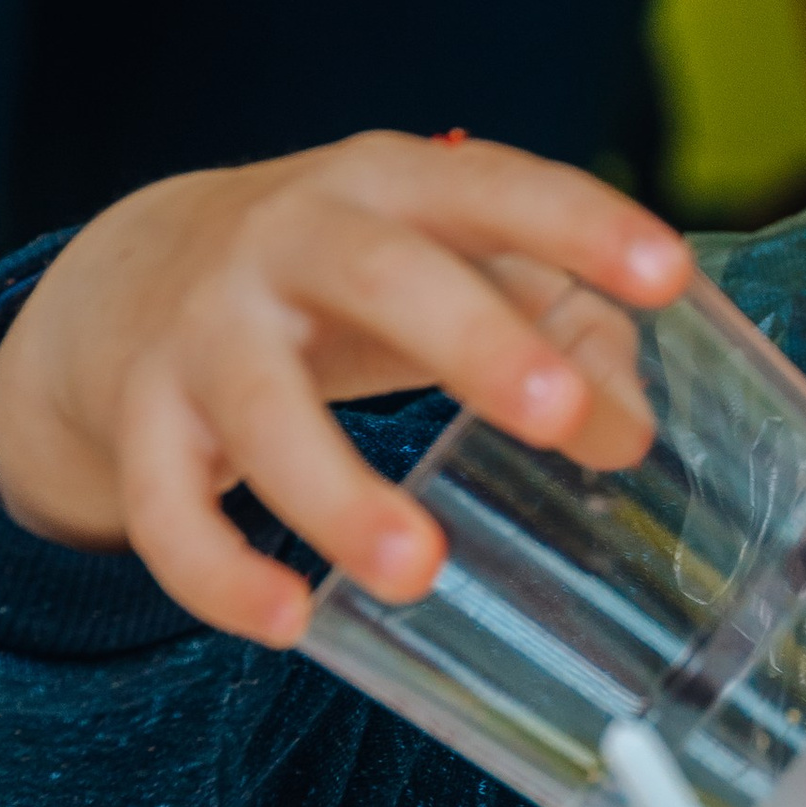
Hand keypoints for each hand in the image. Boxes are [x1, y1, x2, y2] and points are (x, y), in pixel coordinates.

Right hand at [0, 136, 690, 645]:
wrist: (137, 271)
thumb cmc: (346, 276)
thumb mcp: (452, 265)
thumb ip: (563, 328)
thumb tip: (629, 432)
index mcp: (391, 186)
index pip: (494, 188)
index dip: (580, 226)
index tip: (667, 275)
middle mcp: (290, 239)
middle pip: (382, 277)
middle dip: (474, 341)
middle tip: (556, 411)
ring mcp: (204, 328)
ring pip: (262, 407)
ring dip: (336, 491)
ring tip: (419, 570)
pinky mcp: (142, 418)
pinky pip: (166, 506)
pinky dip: (216, 571)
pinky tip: (288, 620)